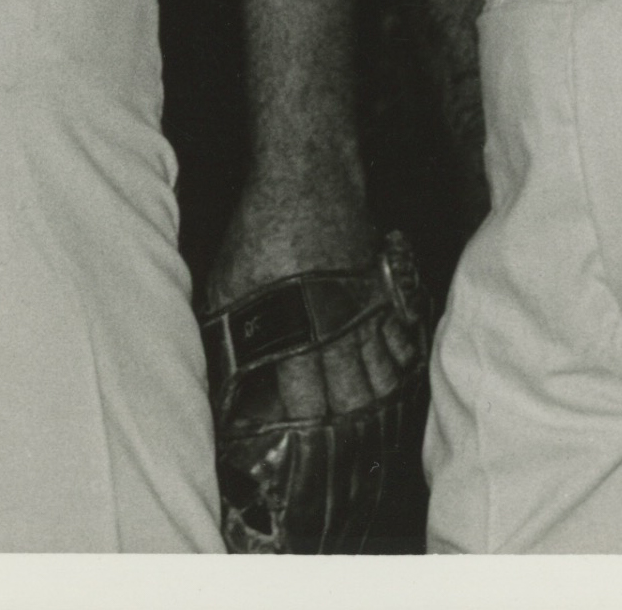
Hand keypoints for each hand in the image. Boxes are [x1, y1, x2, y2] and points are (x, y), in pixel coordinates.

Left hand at [208, 158, 418, 422]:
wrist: (308, 180)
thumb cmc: (261, 232)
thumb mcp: (229, 284)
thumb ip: (228, 334)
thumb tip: (216, 376)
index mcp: (300, 337)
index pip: (307, 405)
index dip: (297, 427)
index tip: (283, 437)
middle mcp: (342, 334)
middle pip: (354, 401)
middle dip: (341, 426)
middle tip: (328, 441)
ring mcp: (370, 316)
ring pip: (385, 379)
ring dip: (373, 402)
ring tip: (361, 421)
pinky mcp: (387, 294)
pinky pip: (404, 344)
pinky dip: (400, 366)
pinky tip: (392, 378)